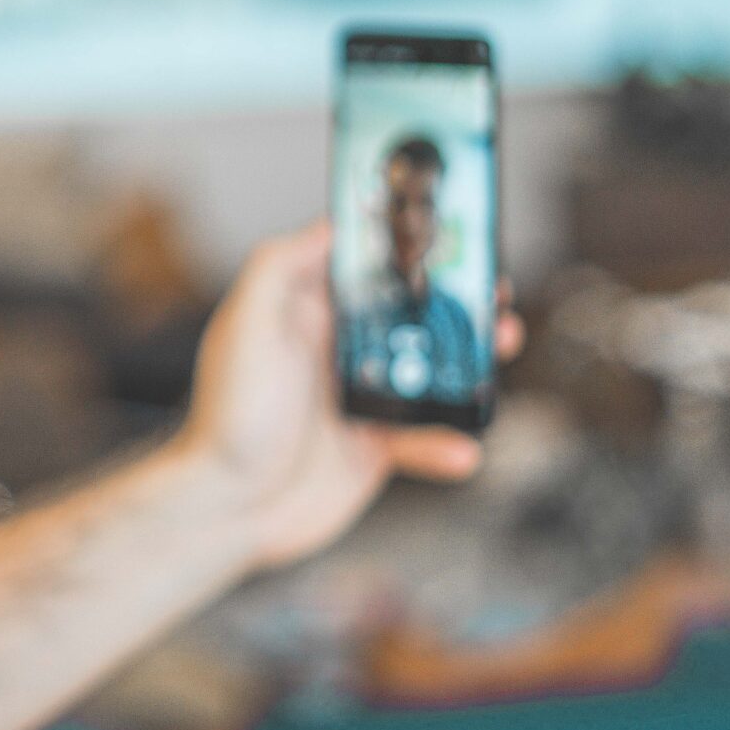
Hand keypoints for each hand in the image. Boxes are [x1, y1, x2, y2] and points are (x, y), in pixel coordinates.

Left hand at [178, 222, 521, 569]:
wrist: (228, 506)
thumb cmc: (228, 415)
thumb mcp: (247, 324)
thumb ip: (280, 266)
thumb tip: (329, 223)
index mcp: (305, 313)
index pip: (364, 267)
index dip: (406, 250)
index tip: (448, 235)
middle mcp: (334, 351)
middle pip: (408, 314)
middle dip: (456, 301)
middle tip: (493, 293)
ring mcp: (357, 400)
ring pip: (429, 372)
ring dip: (471, 361)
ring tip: (501, 345)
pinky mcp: (371, 448)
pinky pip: (424, 438)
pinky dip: (447, 443)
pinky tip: (462, 449)